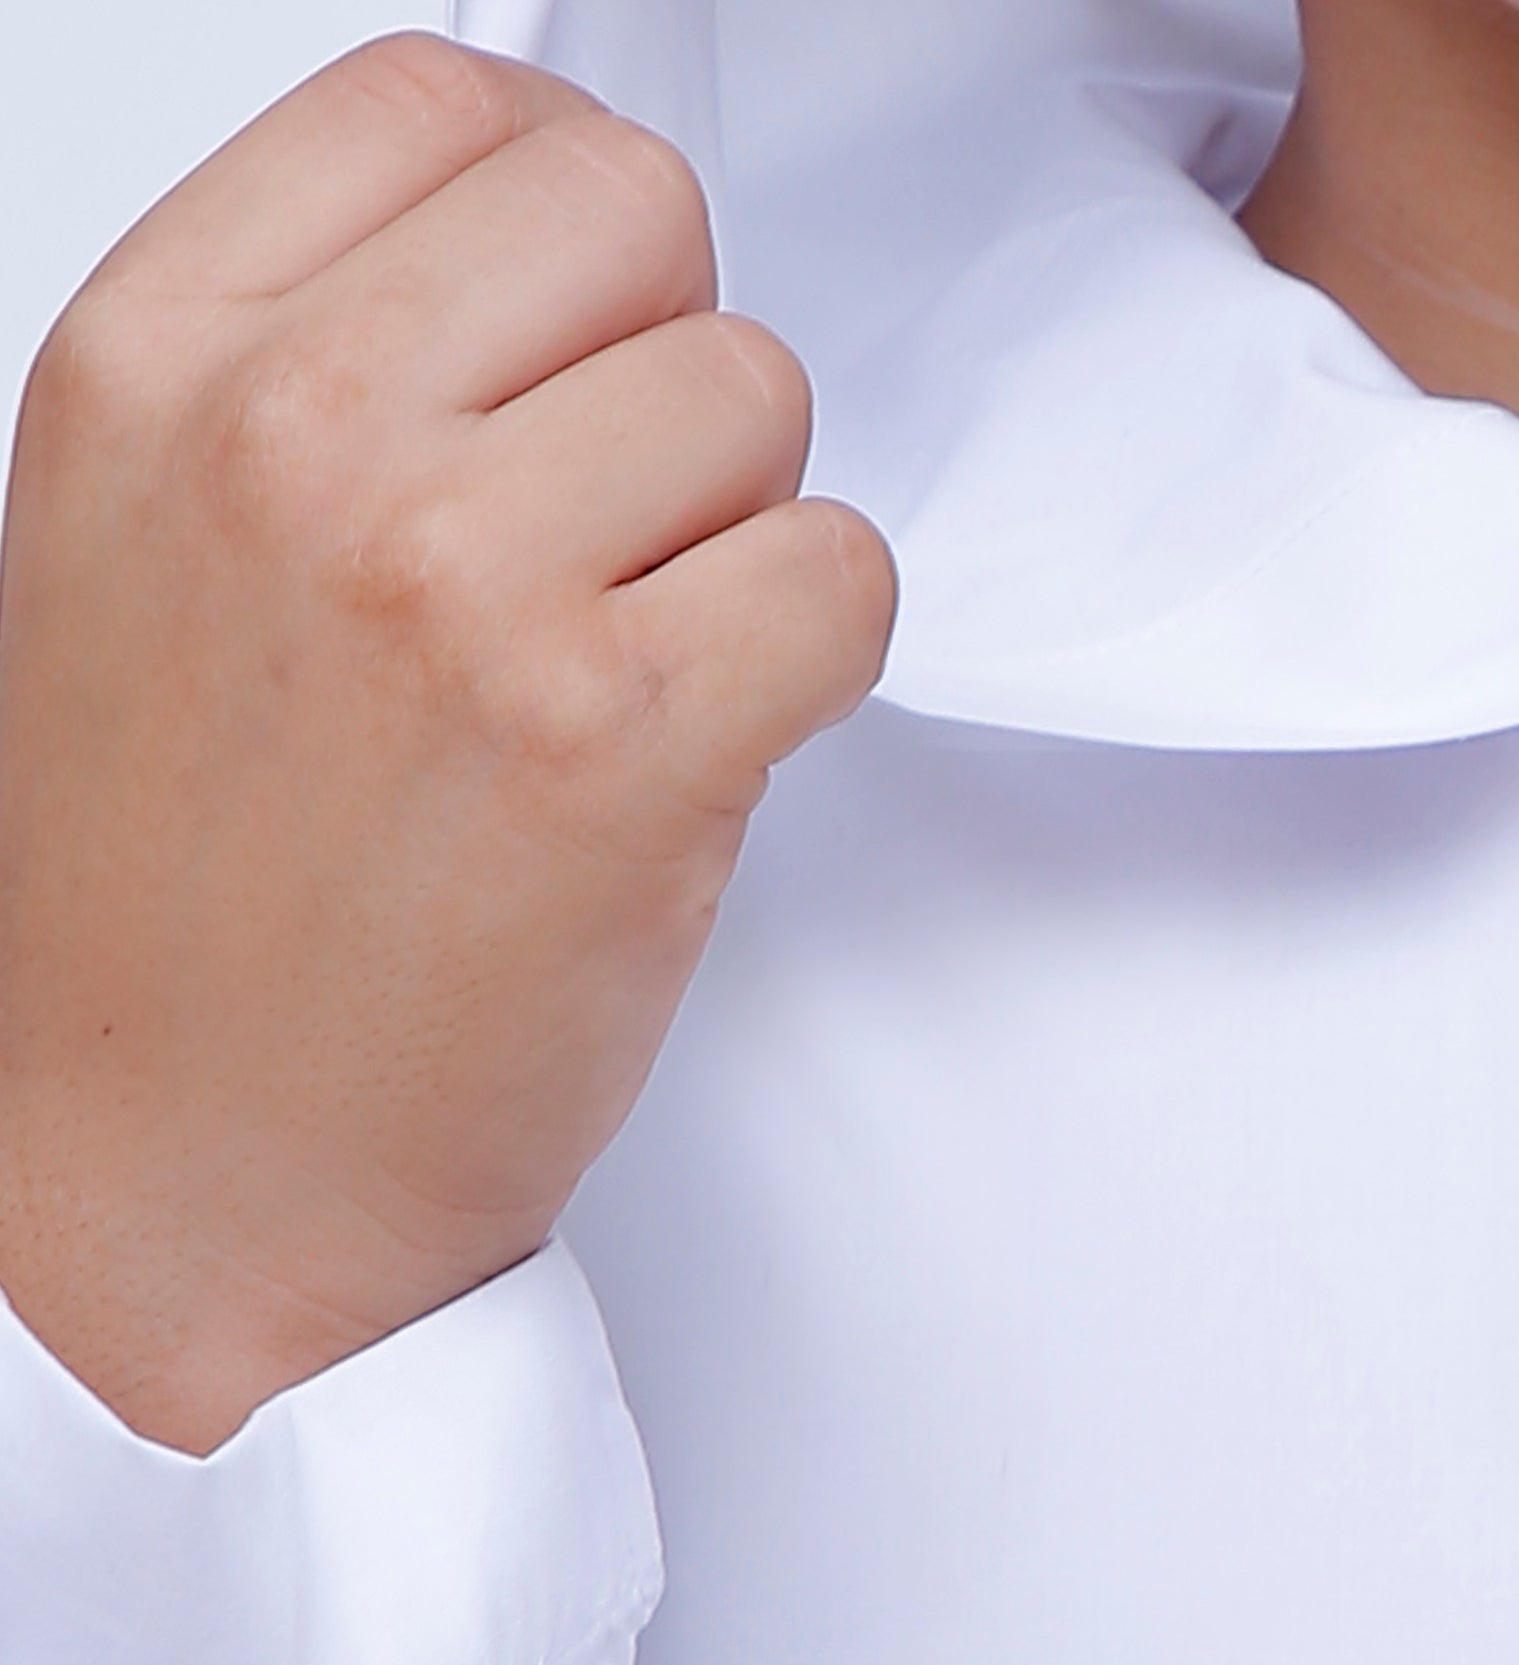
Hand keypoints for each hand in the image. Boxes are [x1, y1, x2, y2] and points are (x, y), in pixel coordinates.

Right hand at [0, 36, 893, 1452]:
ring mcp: (464, 585)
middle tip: (613, 536)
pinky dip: (814, 661)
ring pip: (759, 399)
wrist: (170, 1177)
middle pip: (636, 220)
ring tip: (625, 669)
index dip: (564, 209)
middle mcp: (301, 439)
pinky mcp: (621, 742)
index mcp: (161, 355)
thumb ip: (317, 355)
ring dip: (741, 533)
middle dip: (667, 367)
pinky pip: (842, 580)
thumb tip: (543, 233)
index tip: (575, 335)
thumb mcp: (150, 540)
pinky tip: (700, 749)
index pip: (447, 100)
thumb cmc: (173, 903)